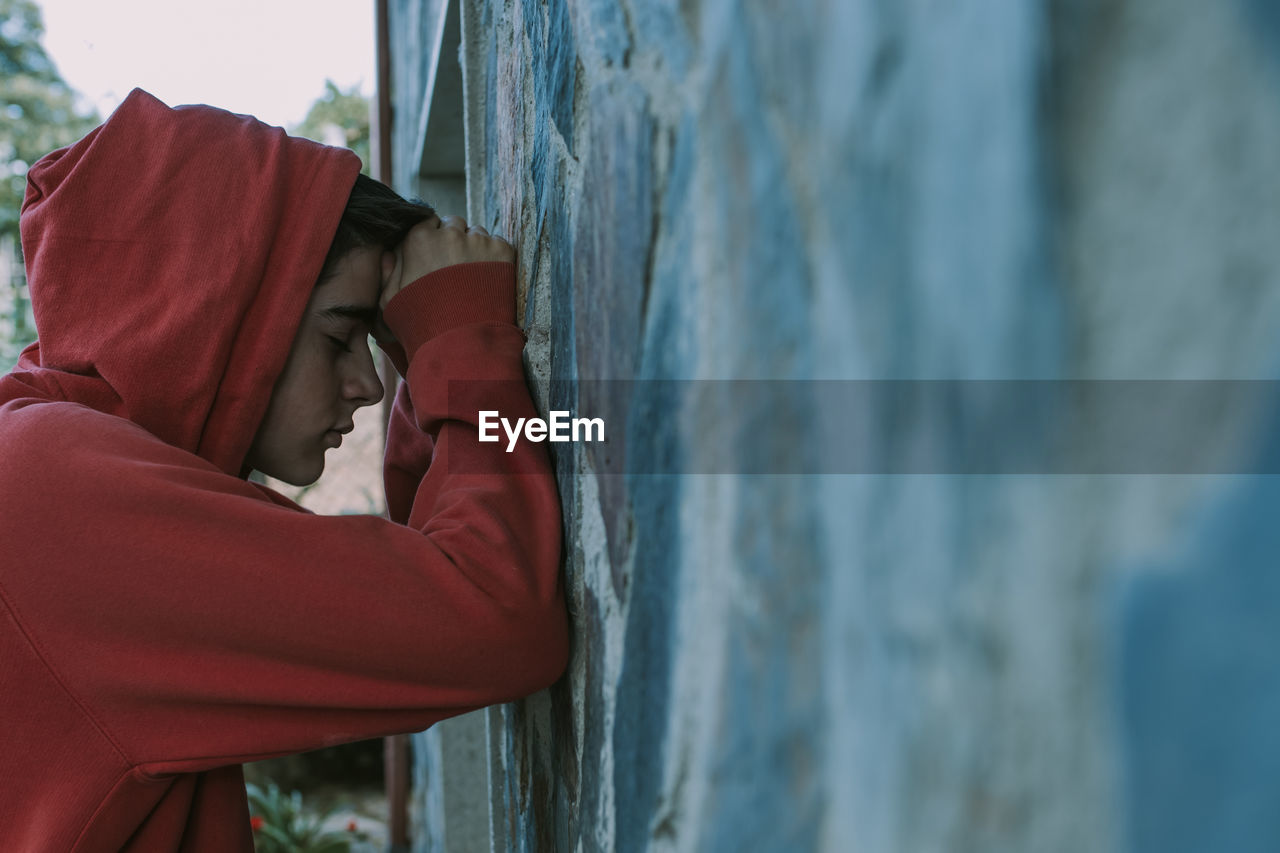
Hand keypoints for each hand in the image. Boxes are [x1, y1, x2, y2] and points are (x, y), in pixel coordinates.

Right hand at [378, 214, 514, 313]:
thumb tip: (389, 253)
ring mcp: (478, 241)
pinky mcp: (502, 251)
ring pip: (477, 233)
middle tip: (455, 268)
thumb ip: (387, 273)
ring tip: (473, 278)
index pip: (429, 222)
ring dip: (475, 248)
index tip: (436, 256)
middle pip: (454, 224)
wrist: (461, 342)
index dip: (433, 238)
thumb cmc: (422, 324)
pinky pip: (498, 244)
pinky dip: (496, 258)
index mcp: (419, 239)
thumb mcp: (390, 301)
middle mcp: (449, 233)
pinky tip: (488, 281)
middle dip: (454, 240)